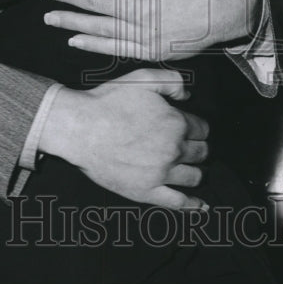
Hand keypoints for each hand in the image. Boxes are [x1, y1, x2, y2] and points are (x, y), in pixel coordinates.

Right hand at [39, 68, 209, 208]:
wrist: (80, 128)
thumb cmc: (108, 102)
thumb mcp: (142, 78)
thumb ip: (172, 81)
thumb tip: (188, 95)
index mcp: (176, 123)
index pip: (203, 129)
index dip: (196, 127)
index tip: (189, 127)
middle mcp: (173, 150)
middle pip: (201, 153)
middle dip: (197, 148)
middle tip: (186, 146)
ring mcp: (161, 173)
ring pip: (194, 176)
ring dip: (194, 170)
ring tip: (186, 167)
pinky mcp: (146, 191)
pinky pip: (178, 202)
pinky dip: (193, 205)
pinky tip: (201, 205)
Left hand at [43, 0, 259, 60]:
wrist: (230, 10)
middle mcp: (139, 12)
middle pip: (94, 4)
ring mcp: (144, 34)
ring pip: (99, 28)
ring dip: (72, 23)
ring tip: (50, 18)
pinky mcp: (150, 51)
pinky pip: (115, 48)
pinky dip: (93, 45)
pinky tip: (76, 41)